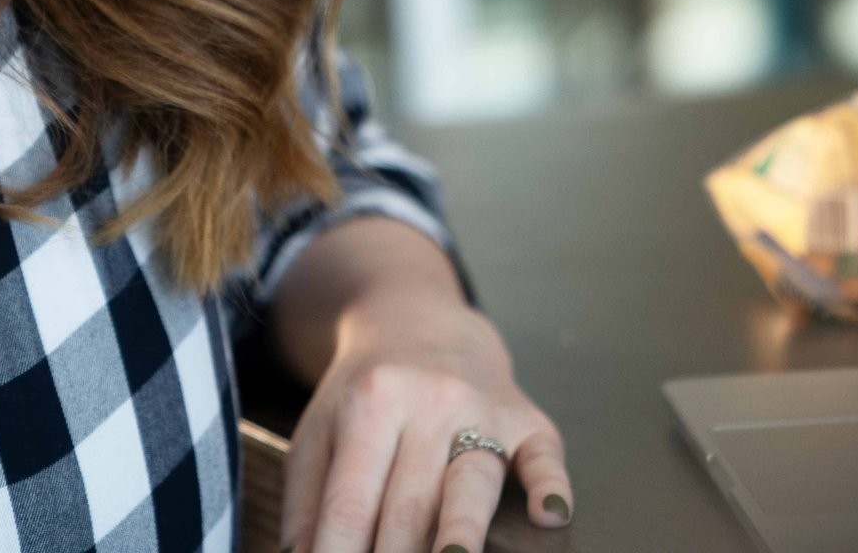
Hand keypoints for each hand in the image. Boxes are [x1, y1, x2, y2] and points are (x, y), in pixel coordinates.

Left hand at [277, 287, 571, 551]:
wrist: (420, 326)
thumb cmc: (364, 395)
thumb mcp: (320, 431)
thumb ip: (307, 500)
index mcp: (370, 402)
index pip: (350, 500)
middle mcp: (430, 401)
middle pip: (410, 503)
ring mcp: (483, 409)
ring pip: (472, 482)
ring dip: (461, 530)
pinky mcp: (528, 420)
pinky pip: (544, 456)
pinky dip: (550, 486)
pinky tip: (549, 516)